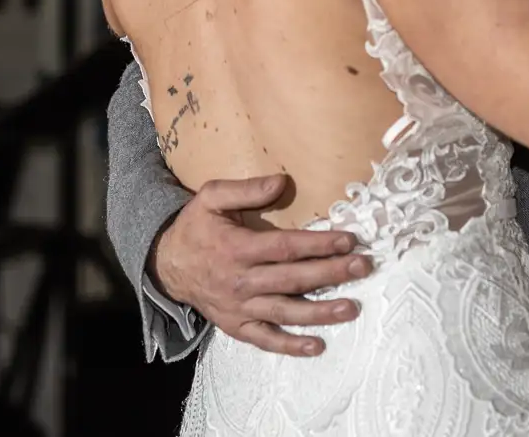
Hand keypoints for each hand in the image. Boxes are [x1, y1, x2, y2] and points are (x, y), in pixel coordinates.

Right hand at [151, 173, 372, 356]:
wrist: (166, 265)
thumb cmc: (195, 227)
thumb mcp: (210, 197)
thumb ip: (245, 189)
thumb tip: (282, 181)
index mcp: (237, 248)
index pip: (286, 247)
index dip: (318, 244)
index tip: (348, 240)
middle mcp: (241, 281)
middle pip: (293, 279)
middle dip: (331, 273)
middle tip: (363, 267)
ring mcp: (240, 308)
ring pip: (285, 312)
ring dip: (320, 312)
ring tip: (351, 308)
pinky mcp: (237, 326)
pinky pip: (265, 339)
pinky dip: (290, 346)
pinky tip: (316, 346)